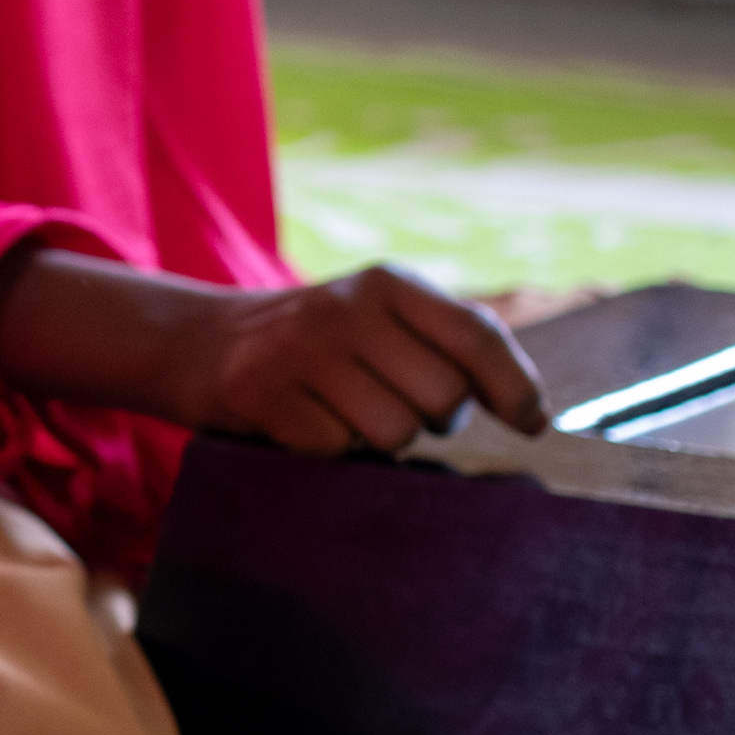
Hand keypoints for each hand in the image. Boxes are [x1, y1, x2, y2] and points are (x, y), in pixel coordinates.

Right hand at [193, 265, 548, 453]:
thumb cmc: (318, 345)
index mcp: (389, 283)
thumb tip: (533, 408)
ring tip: (347, 413)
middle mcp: (347, 307)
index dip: (516, 387)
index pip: (476, 336)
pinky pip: (336, 450)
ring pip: (394, 433)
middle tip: (396, 406)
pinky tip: (305, 422)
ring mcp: (300, 349)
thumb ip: (448, 343)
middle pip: (443, 399)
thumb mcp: (380, 319)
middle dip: (433, 420)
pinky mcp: (261, 392)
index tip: (534, 424)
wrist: (200, 343)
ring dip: (379, 440)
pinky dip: (328, 450)